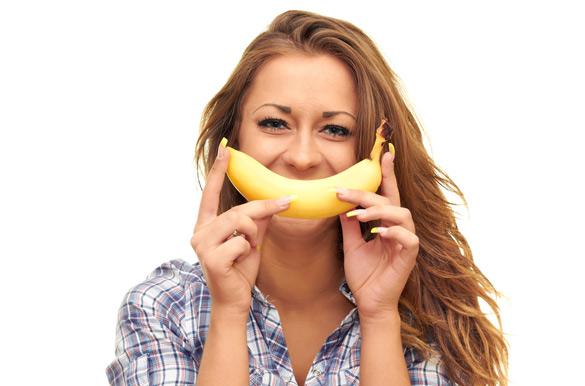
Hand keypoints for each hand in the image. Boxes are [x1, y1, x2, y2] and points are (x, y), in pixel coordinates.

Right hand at [190, 144, 291, 315]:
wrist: (234, 301)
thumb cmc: (240, 270)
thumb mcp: (251, 240)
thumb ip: (257, 220)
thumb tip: (273, 200)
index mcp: (206, 226)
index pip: (210, 195)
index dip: (218, 172)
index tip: (226, 150)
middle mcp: (198, 232)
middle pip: (236, 209)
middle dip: (262, 209)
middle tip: (285, 203)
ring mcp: (201, 245)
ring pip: (238, 221)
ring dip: (253, 233)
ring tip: (250, 248)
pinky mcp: (210, 258)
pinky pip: (240, 241)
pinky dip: (248, 250)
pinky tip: (240, 262)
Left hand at [336, 150, 418, 319]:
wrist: (369, 301)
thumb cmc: (363, 274)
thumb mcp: (351, 244)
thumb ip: (349, 224)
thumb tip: (340, 203)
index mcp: (386, 223)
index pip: (387, 194)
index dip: (387, 174)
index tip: (384, 154)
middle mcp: (398, 228)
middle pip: (389, 200)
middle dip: (367, 193)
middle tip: (342, 192)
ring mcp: (406, 241)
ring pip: (401, 214)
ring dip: (378, 211)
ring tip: (358, 216)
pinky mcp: (410, 256)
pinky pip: (408, 238)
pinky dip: (394, 232)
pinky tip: (379, 233)